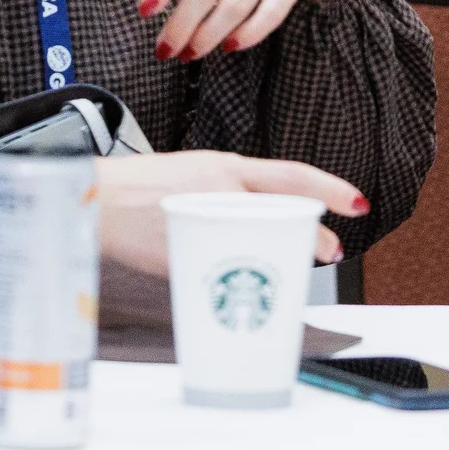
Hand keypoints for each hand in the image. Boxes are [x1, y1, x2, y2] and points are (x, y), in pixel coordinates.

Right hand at [93, 151, 367, 273]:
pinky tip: (246, 284)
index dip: (329, 188)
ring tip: (303, 264)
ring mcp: (203, 218)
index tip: (357, 202)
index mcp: (223, 165)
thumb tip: (258, 213)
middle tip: (333, 249)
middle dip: (315, 234)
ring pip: (261, 237)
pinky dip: (242, 274)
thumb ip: (225, 188)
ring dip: (287, 254)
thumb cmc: (136, 189)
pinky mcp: (183, 251)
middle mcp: (218, 186)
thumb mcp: (191, 173)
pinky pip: (223, 266)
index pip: (290, 174)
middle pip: (284, 211)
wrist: (91, 198)